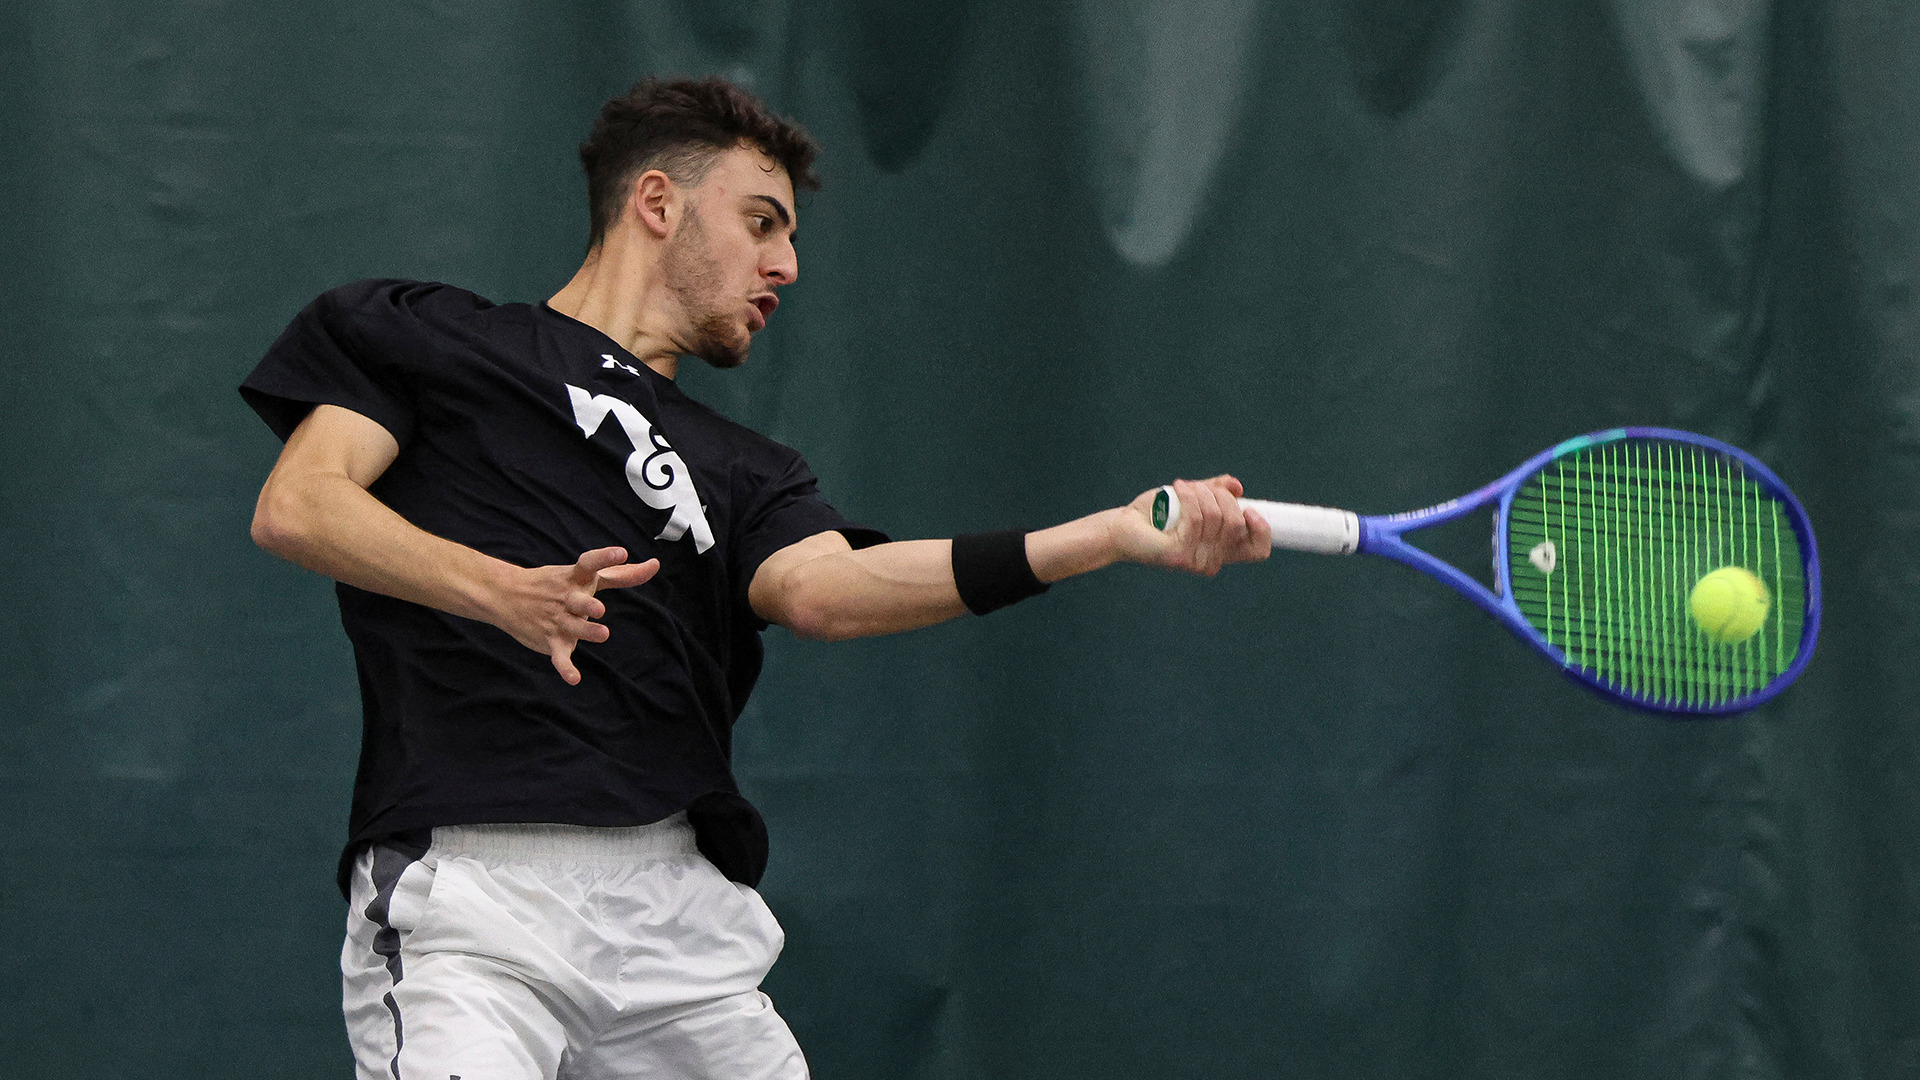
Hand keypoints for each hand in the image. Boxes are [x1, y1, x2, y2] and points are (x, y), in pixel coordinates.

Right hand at [487, 546, 660, 684]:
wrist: (506, 596)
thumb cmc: (558, 584)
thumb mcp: (587, 576)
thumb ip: (623, 574)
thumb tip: (656, 565)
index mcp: (576, 578)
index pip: (589, 563)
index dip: (605, 557)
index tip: (622, 552)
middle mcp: (566, 598)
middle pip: (578, 601)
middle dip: (588, 604)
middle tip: (600, 609)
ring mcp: (557, 620)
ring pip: (572, 627)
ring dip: (585, 631)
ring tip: (603, 634)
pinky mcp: (551, 641)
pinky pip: (559, 656)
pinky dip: (564, 668)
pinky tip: (574, 679)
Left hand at [1113, 475, 1270, 575]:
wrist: (1124, 526)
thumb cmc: (1157, 514)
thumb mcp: (1193, 498)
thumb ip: (1215, 492)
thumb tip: (1237, 486)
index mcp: (1221, 551)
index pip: (1258, 550)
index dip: (1262, 529)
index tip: (1249, 509)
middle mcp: (1212, 561)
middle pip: (1237, 524)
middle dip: (1223, 497)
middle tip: (1202, 488)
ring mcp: (1197, 560)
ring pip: (1217, 517)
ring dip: (1202, 493)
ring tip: (1184, 487)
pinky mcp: (1180, 555)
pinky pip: (1196, 518)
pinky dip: (1189, 495)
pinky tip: (1178, 487)